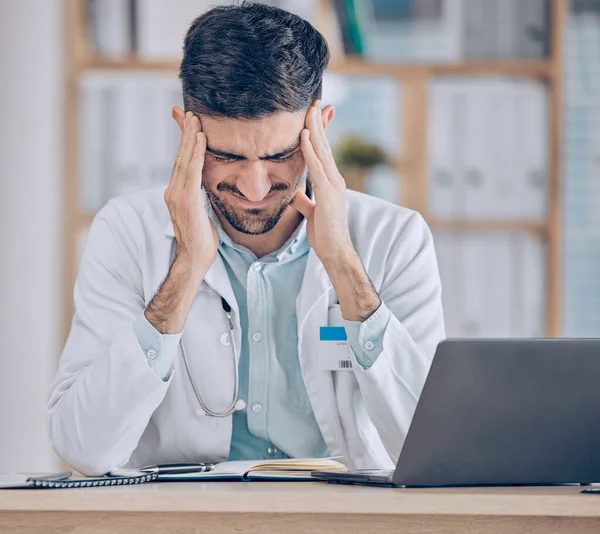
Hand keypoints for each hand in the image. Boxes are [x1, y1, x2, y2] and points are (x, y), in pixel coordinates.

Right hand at [164, 111, 218, 266]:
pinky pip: (191, 171)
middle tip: (189, 112)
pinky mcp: (185, 200)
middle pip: (180, 156)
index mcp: (177, 192)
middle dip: (185, 133)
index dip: (184, 141)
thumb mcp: (202, 209)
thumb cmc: (202, 237)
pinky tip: (200, 139)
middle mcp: (173, 190)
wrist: (195, 257)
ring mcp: (177, 195)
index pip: (181, 161)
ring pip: (184, 160)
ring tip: (195, 118)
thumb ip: (201, 193)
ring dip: (189, 137)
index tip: (187, 121)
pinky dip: (195, 153)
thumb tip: (206, 183)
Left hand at [291, 100, 354, 265]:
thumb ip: (305, 201)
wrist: (335, 250)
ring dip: (315, 128)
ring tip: (309, 109)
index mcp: (331, 182)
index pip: (323, 152)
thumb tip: (297, 194)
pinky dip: (310, 149)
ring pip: (322, 150)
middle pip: (324, 145)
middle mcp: (335, 179)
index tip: (313, 116)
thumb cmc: (324, 234)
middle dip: (318, 123)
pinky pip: (317, 165)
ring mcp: (333, 184)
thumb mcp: (311, 213)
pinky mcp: (327, 192)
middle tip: (313, 102)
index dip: (318, 133)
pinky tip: (304, 134)